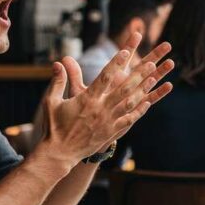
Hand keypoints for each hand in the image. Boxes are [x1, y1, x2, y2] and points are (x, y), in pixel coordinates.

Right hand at [41, 31, 172, 166]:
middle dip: (138, 75)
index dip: (116, 63)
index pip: (105, 77)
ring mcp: (107, 121)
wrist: (59, 153)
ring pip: (130, 103)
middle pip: (123, 88)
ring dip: (143, 90)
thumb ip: (58, 81)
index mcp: (87, 99)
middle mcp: (100, 109)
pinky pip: (128, 119)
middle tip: (150, 63)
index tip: (126, 51)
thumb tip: (58, 63)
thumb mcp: (51, 101)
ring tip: (153, 78)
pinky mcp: (110, 132)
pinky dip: (139, 110)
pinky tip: (147, 102)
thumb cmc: (53, 126)